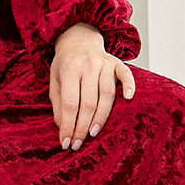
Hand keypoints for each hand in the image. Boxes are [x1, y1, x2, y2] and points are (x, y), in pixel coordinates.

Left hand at [50, 22, 134, 150]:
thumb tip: (63, 128)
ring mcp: (104, 63)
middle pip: (88, 102)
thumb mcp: (55, 82)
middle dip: (83, 127)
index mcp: (69, 69)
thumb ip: (58, 104)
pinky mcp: (117, 63)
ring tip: (93, 133)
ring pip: (107, 95)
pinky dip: (129, 86)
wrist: (78, 40)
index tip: (66, 142)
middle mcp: (88, 65)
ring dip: (101, 117)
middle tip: (78, 144)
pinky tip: (128, 99)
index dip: (69, 126)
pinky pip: (126, 75)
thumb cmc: (66, 65)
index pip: (70, 104)